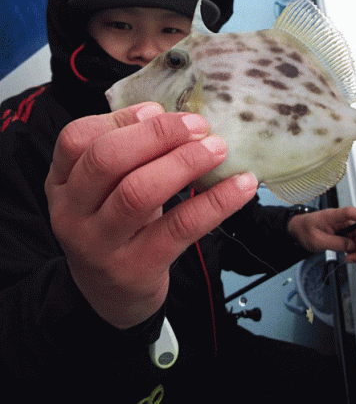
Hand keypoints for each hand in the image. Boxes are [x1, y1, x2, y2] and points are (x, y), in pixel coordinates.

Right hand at [45, 103, 257, 328]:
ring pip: (139, 192)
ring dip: (185, 162)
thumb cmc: (114, 225)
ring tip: (218, 149)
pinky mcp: (137, 269)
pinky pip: (180, 228)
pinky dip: (216, 202)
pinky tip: (242, 185)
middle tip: (199, 126)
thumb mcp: (105, 189)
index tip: (160, 110)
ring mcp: (100, 245)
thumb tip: (166, 115)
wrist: (111, 296)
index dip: (121, 118)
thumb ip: (126, 151)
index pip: (77, 138)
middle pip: (107, 159)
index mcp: (62, 183)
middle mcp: (72, 213)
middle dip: (158, 134)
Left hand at [287, 206, 355, 268]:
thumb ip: (335, 243)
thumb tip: (352, 247)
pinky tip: (350, 258)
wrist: (299, 230)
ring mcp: (347, 228)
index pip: (350, 212)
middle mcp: (343, 220)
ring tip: (350, 260)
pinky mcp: (347, 235)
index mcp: (333, 216)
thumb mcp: (317, 240)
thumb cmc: (305, 230)